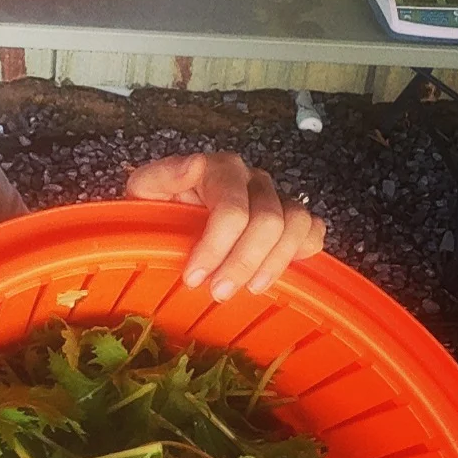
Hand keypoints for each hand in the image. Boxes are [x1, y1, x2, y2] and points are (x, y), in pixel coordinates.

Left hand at [125, 151, 324, 299]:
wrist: (167, 214)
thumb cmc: (158, 205)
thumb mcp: (144, 188)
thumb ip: (163, 175)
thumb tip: (193, 165)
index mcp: (219, 169)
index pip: (232, 208)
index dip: (216, 247)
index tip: (193, 278)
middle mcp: (252, 180)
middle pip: (268, 221)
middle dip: (243, 262)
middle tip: (218, 292)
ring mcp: (275, 196)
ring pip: (297, 225)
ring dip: (274, 263)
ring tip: (249, 288)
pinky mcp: (289, 217)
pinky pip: (313, 230)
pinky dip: (301, 252)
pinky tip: (276, 272)